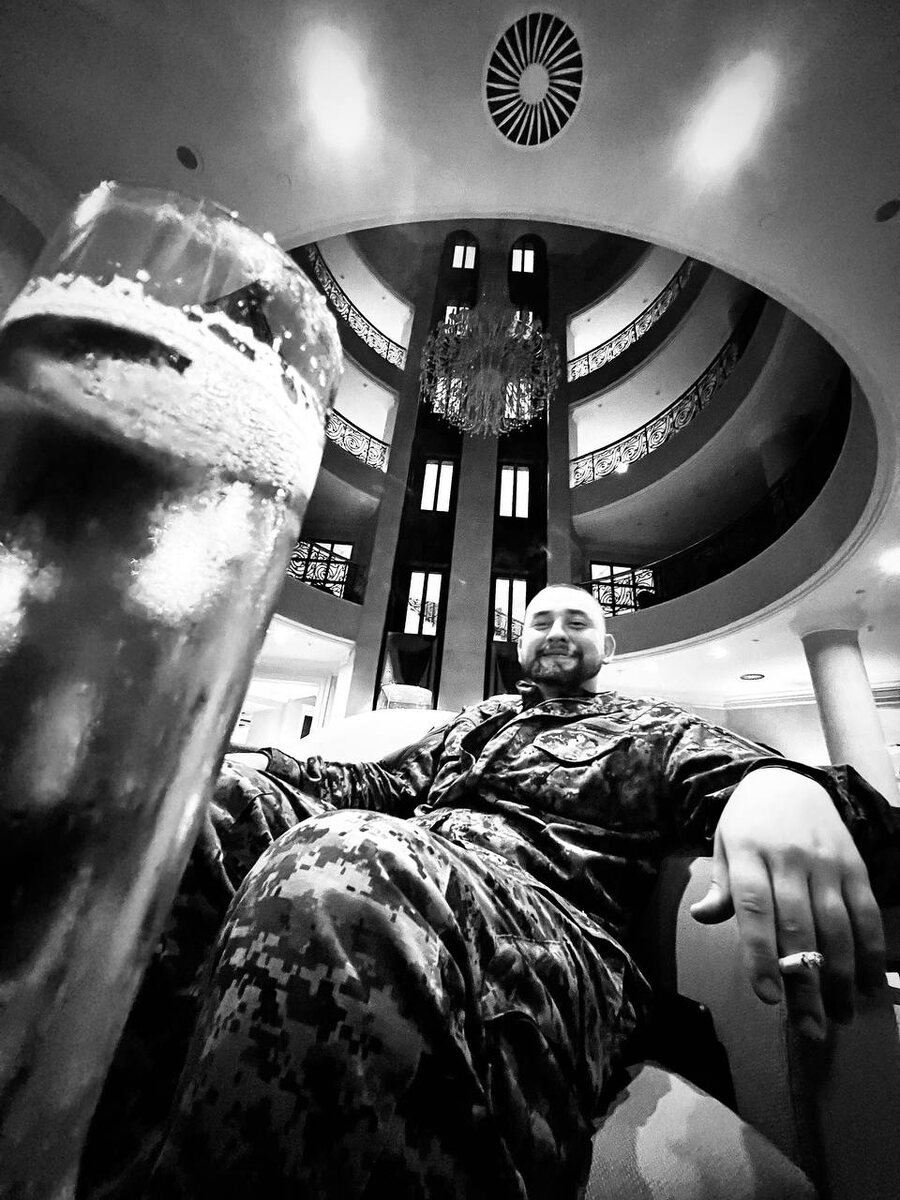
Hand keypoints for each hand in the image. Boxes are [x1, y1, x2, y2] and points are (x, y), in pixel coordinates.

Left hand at [690, 767, 885, 1038]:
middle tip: (810, 1028)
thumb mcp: (725, 845)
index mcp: (749, 853)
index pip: (753, 908)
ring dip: (841, 976)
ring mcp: (826, 862)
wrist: (789, 780)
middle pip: (798, 927)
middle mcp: (789, 858)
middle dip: (805, 982)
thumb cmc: (749, 823)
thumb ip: (721, 885)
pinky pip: (865, 913)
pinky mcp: (854, 865)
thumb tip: (702, 916)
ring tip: (840, 1015)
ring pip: (837, 925)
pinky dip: (869, 951)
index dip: (760, 953)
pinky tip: (868, 985)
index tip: (769, 997)